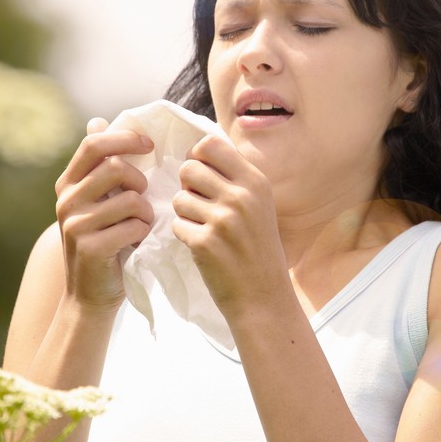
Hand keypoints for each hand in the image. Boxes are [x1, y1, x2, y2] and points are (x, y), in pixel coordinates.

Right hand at [54, 117, 154, 311]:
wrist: (90, 295)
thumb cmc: (103, 242)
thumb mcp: (97, 201)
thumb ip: (99, 166)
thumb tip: (97, 121)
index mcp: (68, 183)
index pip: (94, 143)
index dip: (125, 138)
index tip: (149, 145)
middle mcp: (66, 200)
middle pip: (116, 167)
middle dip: (141, 181)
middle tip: (143, 199)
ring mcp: (76, 224)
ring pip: (131, 198)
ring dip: (146, 212)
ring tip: (140, 225)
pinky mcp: (90, 247)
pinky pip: (134, 225)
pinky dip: (144, 233)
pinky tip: (135, 243)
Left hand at [171, 135, 289, 317]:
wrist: (264, 297)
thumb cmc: (258, 248)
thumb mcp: (259, 205)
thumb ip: (234, 178)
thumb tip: (197, 154)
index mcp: (255, 182)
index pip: (210, 145)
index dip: (198, 158)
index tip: (203, 177)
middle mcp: (241, 196)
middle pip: (189, 168)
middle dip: (188, 186)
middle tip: (201, 206)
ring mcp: (223, 220)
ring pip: (179, 197)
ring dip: (185, 213)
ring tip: (204, 227)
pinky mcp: (204, 243)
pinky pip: (177, 224)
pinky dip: (185, 234)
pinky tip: (203, 246)